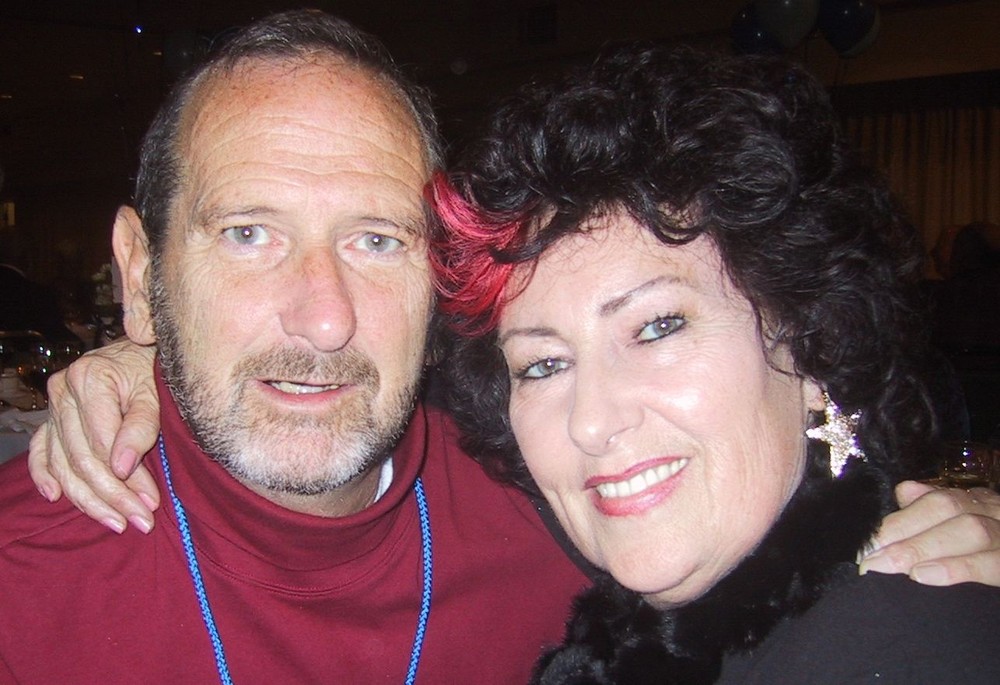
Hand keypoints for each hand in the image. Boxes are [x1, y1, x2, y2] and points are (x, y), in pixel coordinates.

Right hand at [27, 340, 160, 533]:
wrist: (140, 350)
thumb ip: (142, 426)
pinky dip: (45, 476)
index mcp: (88, 379)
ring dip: (89, 499)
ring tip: (117, 522)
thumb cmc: (152, 368)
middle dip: (112, 496)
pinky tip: (56, 497)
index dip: (127, 479)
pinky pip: (41, 452)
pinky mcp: (51, 419)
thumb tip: (121, 467)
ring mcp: (53, 407)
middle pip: (82, 459)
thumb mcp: (156, 391)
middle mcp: (62, 393)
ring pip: (63, 464)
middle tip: (140, 521)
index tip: (151, 503)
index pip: (103, 444)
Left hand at [859, 480, 999, 585]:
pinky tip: (926, 576)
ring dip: (924, 547)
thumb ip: (937, 506)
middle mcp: (997, 511)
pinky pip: (993, 563)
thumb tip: (905, 491)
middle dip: (903, 532)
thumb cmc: (997, 544)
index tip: (864, 541)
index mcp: (981, 501)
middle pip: (949, 510)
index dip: (898, 520)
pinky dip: (958, 568)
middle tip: (868, 558)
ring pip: (971, 531)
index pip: (935, 501)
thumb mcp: (973, 520)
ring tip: (889, 565)